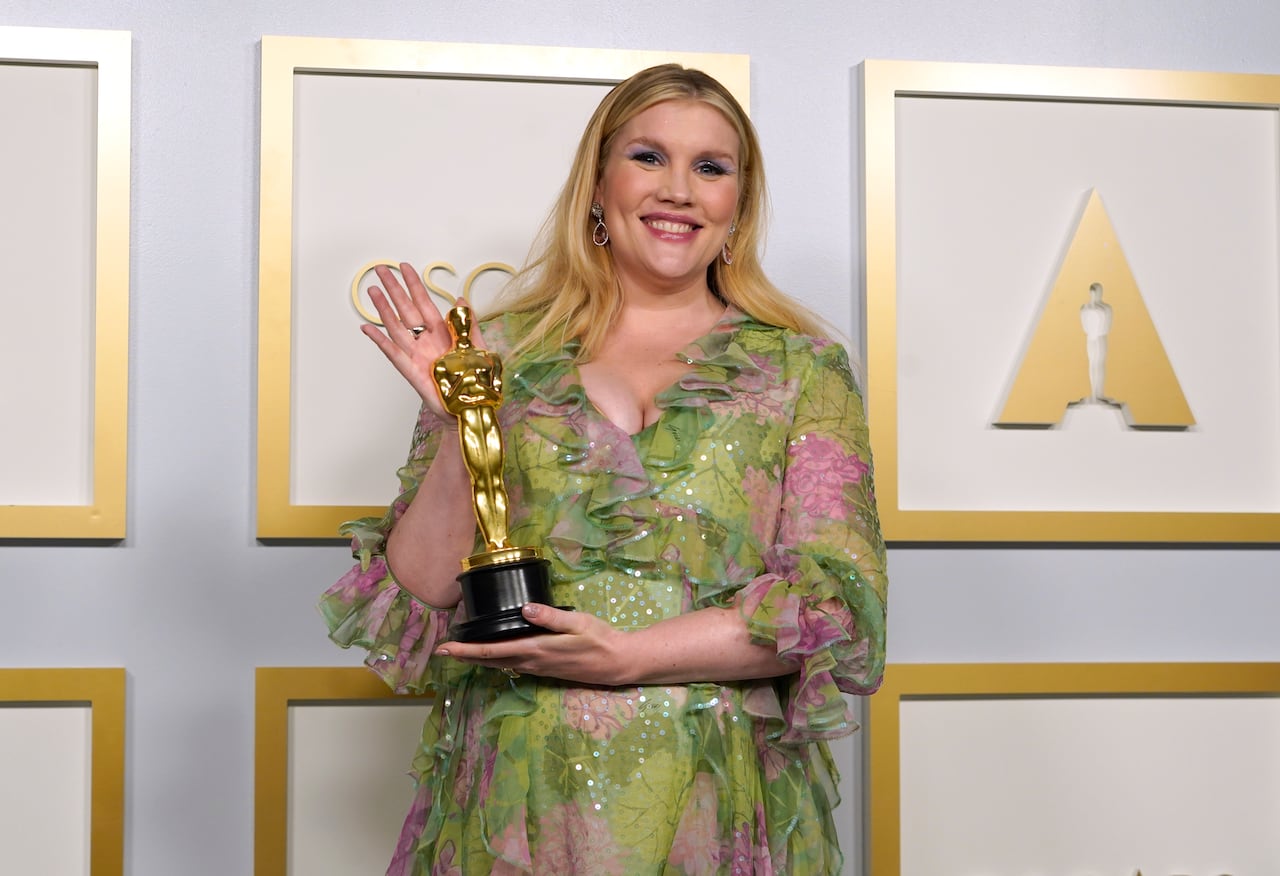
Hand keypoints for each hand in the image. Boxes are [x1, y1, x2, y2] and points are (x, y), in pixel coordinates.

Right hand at [360, 262, 486, 414]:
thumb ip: (468, 323)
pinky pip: (393, 353)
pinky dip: (380, 340)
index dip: (414, 285)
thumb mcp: (478, 347)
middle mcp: (426, 341)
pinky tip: (368, 328)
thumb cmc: (474, 381)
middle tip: (381, 270)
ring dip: (384, 309)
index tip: (404, 267)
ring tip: (373, 291)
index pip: (424, 302)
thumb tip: (461, 299)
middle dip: (394, 289)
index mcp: (442, 333)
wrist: (471, 408)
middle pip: (406, 310)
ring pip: (396, 327)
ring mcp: (416, 355)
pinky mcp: (411, 371)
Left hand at [435, 604, 633, 685]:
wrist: (617, 663)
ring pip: (500, 664)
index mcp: (536, 649)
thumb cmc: (600, 640)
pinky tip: (493, 654)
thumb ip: (551, 617)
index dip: (466, 650)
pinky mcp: (544, 668)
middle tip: (442, 651)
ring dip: (478, 658)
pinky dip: (495, 659)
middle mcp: (532, 662)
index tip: (445, 648)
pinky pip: (512, 665)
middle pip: (490, 661)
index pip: (492, 650)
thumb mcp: (579, 623)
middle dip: (465, 656)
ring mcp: (538, 668)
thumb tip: (525, 608)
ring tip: (461, 651)